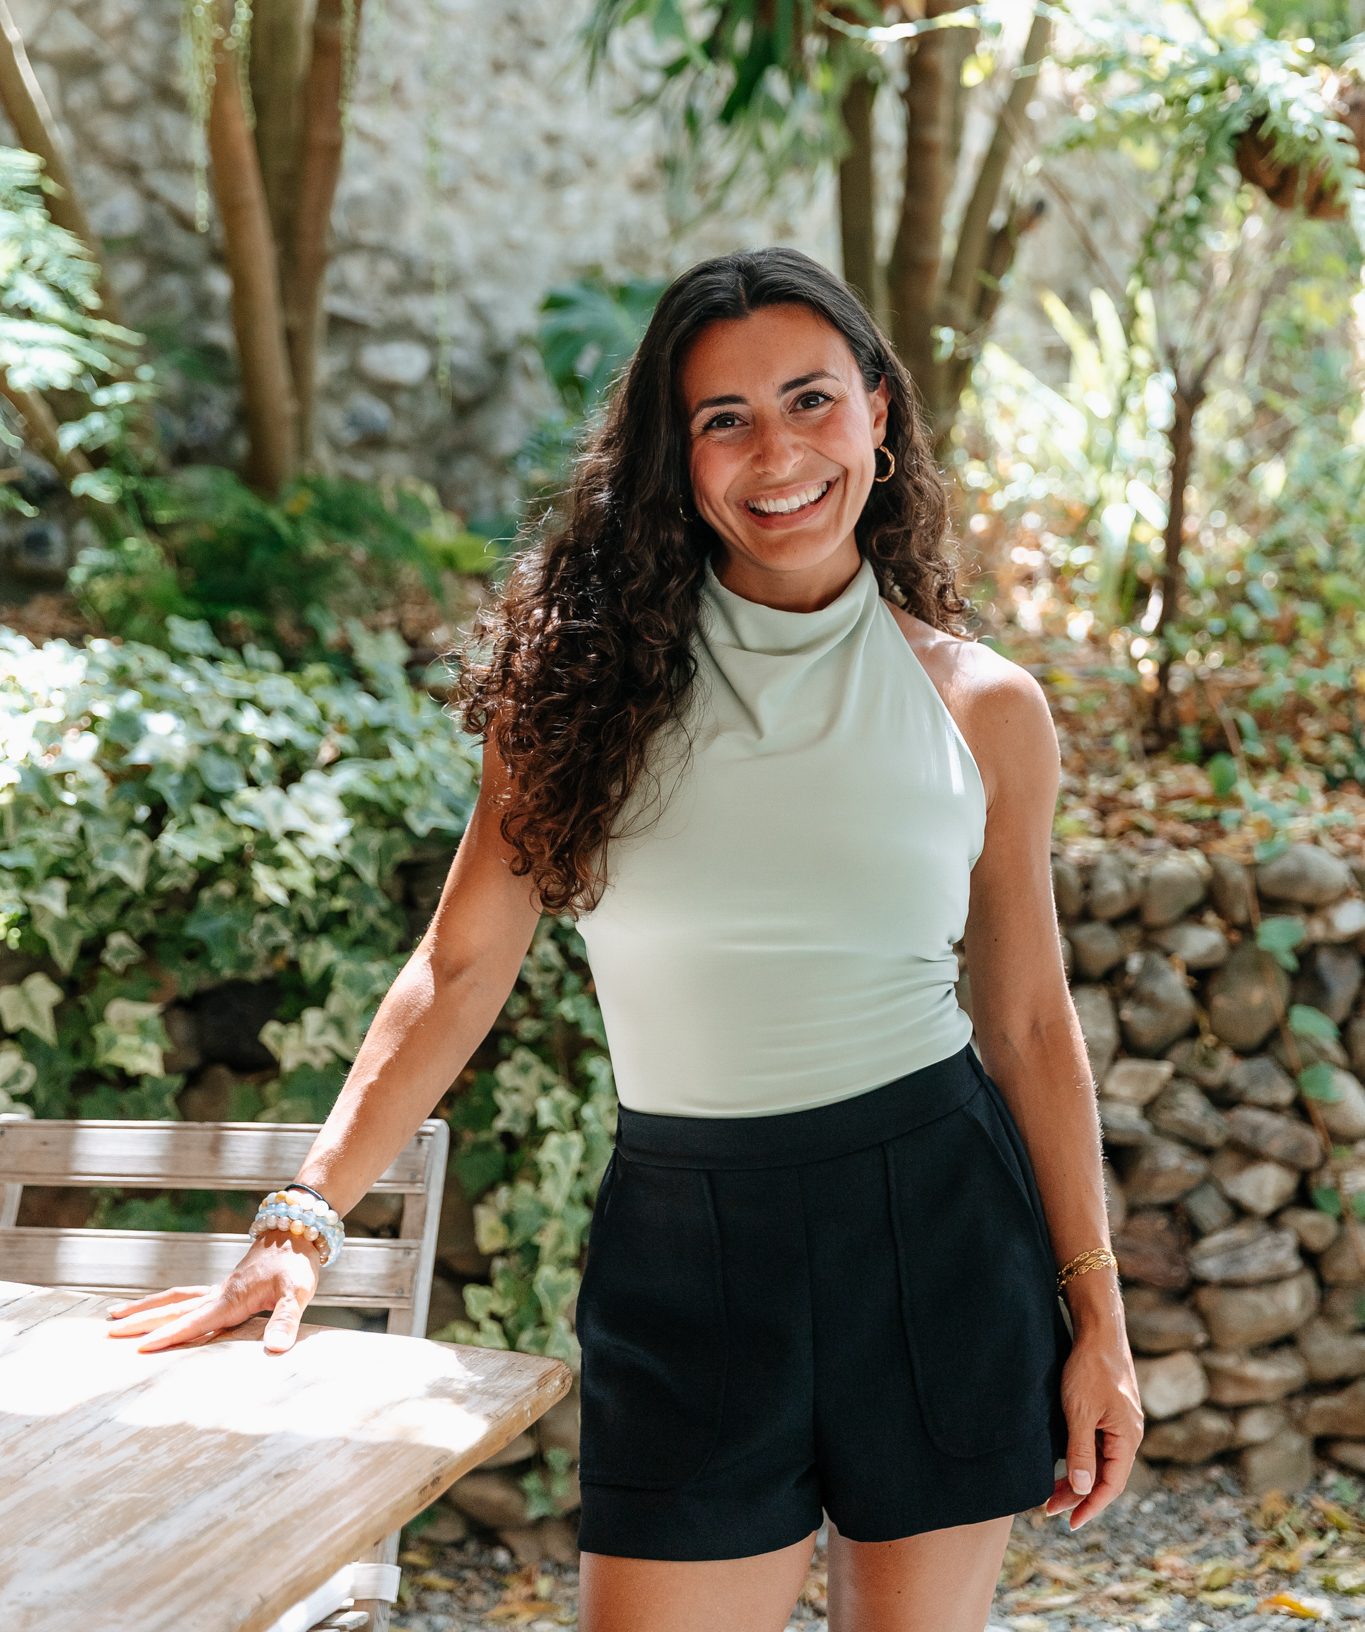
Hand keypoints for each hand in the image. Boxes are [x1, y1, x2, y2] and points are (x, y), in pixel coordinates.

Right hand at [103, 1232, 322, 1353]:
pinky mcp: (225, 1286)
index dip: (169, 1335)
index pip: (195, 1322)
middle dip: (142, 1321)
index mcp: (231, 1299)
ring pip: (175, 1298)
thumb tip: (275, 1350)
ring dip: (147, 1308)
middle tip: (108, 1331)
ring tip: (115, 1314)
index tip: (139, 1347)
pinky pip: (188, 1296)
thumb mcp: (298, 1293)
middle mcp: (219, 1293)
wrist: (299, 1229)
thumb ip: (285, 1320)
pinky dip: (168, 1302)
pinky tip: (159, 1307)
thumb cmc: (298, 1263)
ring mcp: (219, 1288)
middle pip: (173, 1308)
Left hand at [1044, 1323, 1143, 1530]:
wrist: (1098, 1331)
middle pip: (1105, 1476)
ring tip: (1051, 1491)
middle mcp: (1128, 1434)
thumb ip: (1081, 1451)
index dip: (1090, 1506)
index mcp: (1127, 1438)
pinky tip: (1064, 1464)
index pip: (1111, 1485)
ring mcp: (1120, 1423)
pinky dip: (1081, 1458)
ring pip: (1100, 1461)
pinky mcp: (1110, 1412)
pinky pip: (1098, 1445)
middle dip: (1078, 1495)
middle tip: (1048, 1508)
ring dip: (1078, 1477)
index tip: (1070, 1523)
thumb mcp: (1080, 1412)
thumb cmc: (1090, 1369)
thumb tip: (1082, 1489)